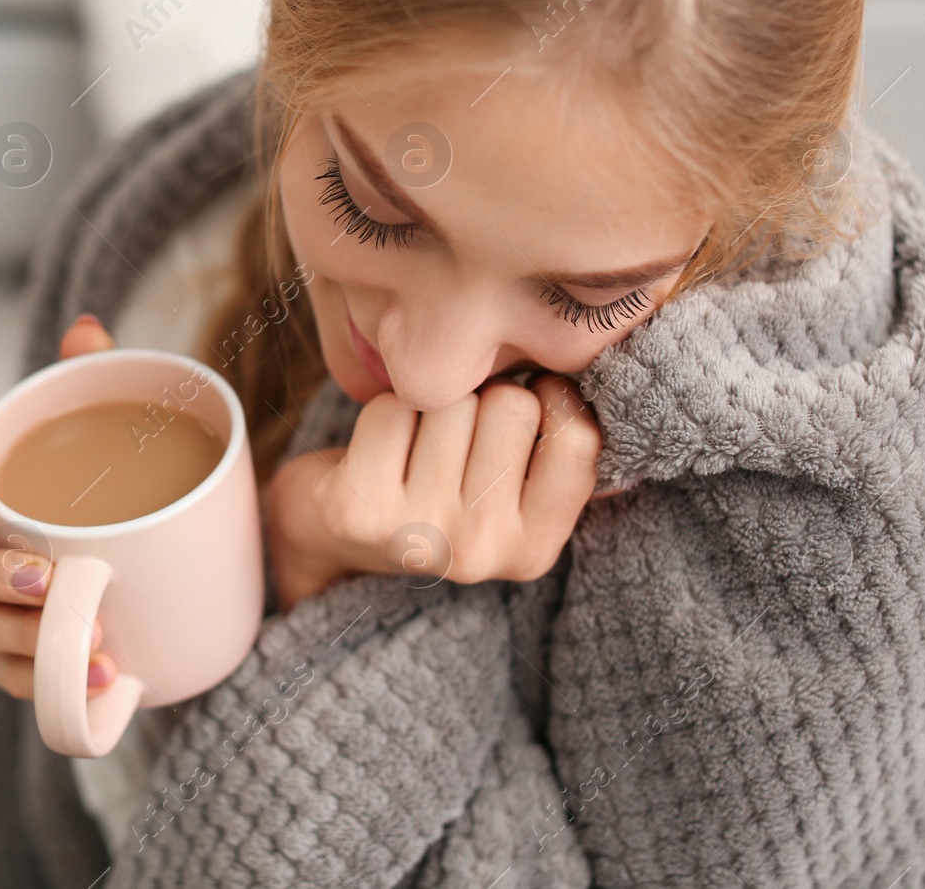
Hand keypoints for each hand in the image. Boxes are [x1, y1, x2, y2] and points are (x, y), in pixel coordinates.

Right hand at [0, 313, 119, 699]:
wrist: (152, 575)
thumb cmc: (107, 493)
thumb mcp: (111, 434)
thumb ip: (94, 379)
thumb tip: (86, 330)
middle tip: (47, 580)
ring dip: (27, 639)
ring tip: (94, 641)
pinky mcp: (14, 664)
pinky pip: (15, 680)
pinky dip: (56, 682)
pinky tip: (109, 679)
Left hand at [263, 374, 602, 612]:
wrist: (332, 535)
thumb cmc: (437, 485)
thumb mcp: (512, 483)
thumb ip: (561, 444)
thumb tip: (592, 373)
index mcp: (535, 547)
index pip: (579, 436)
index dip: (550, 400)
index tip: (521, 413)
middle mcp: (483, 550)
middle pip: (513, 405)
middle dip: (482, 401)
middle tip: (452, 441)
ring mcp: (421, 534)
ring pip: (453, 400)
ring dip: (431, 405)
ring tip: (414, 448)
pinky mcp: (361, 509)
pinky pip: (393, 407)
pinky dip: (384, 410)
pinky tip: (377, 450)